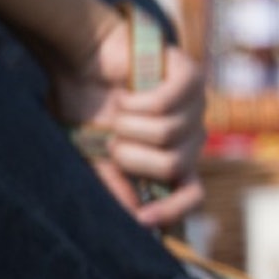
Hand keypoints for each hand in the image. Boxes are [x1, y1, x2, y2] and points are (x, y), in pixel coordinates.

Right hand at [49, 12, 208, 228]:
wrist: (82, 57)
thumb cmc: (88, 106)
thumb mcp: (95, 152)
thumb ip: (116, 182)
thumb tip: (137, 221)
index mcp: (173, 157)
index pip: (193, 193)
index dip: (172, 210)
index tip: (142, 218)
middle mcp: (191, 134)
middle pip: (174, 164)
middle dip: (132, 156)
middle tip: (113, 139)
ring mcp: (196, 104)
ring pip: (169, 132)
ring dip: (128, 124)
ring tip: (117, 110)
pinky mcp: (191, 75)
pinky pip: (167, 102)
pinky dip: (136, 101)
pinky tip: (126, 93)